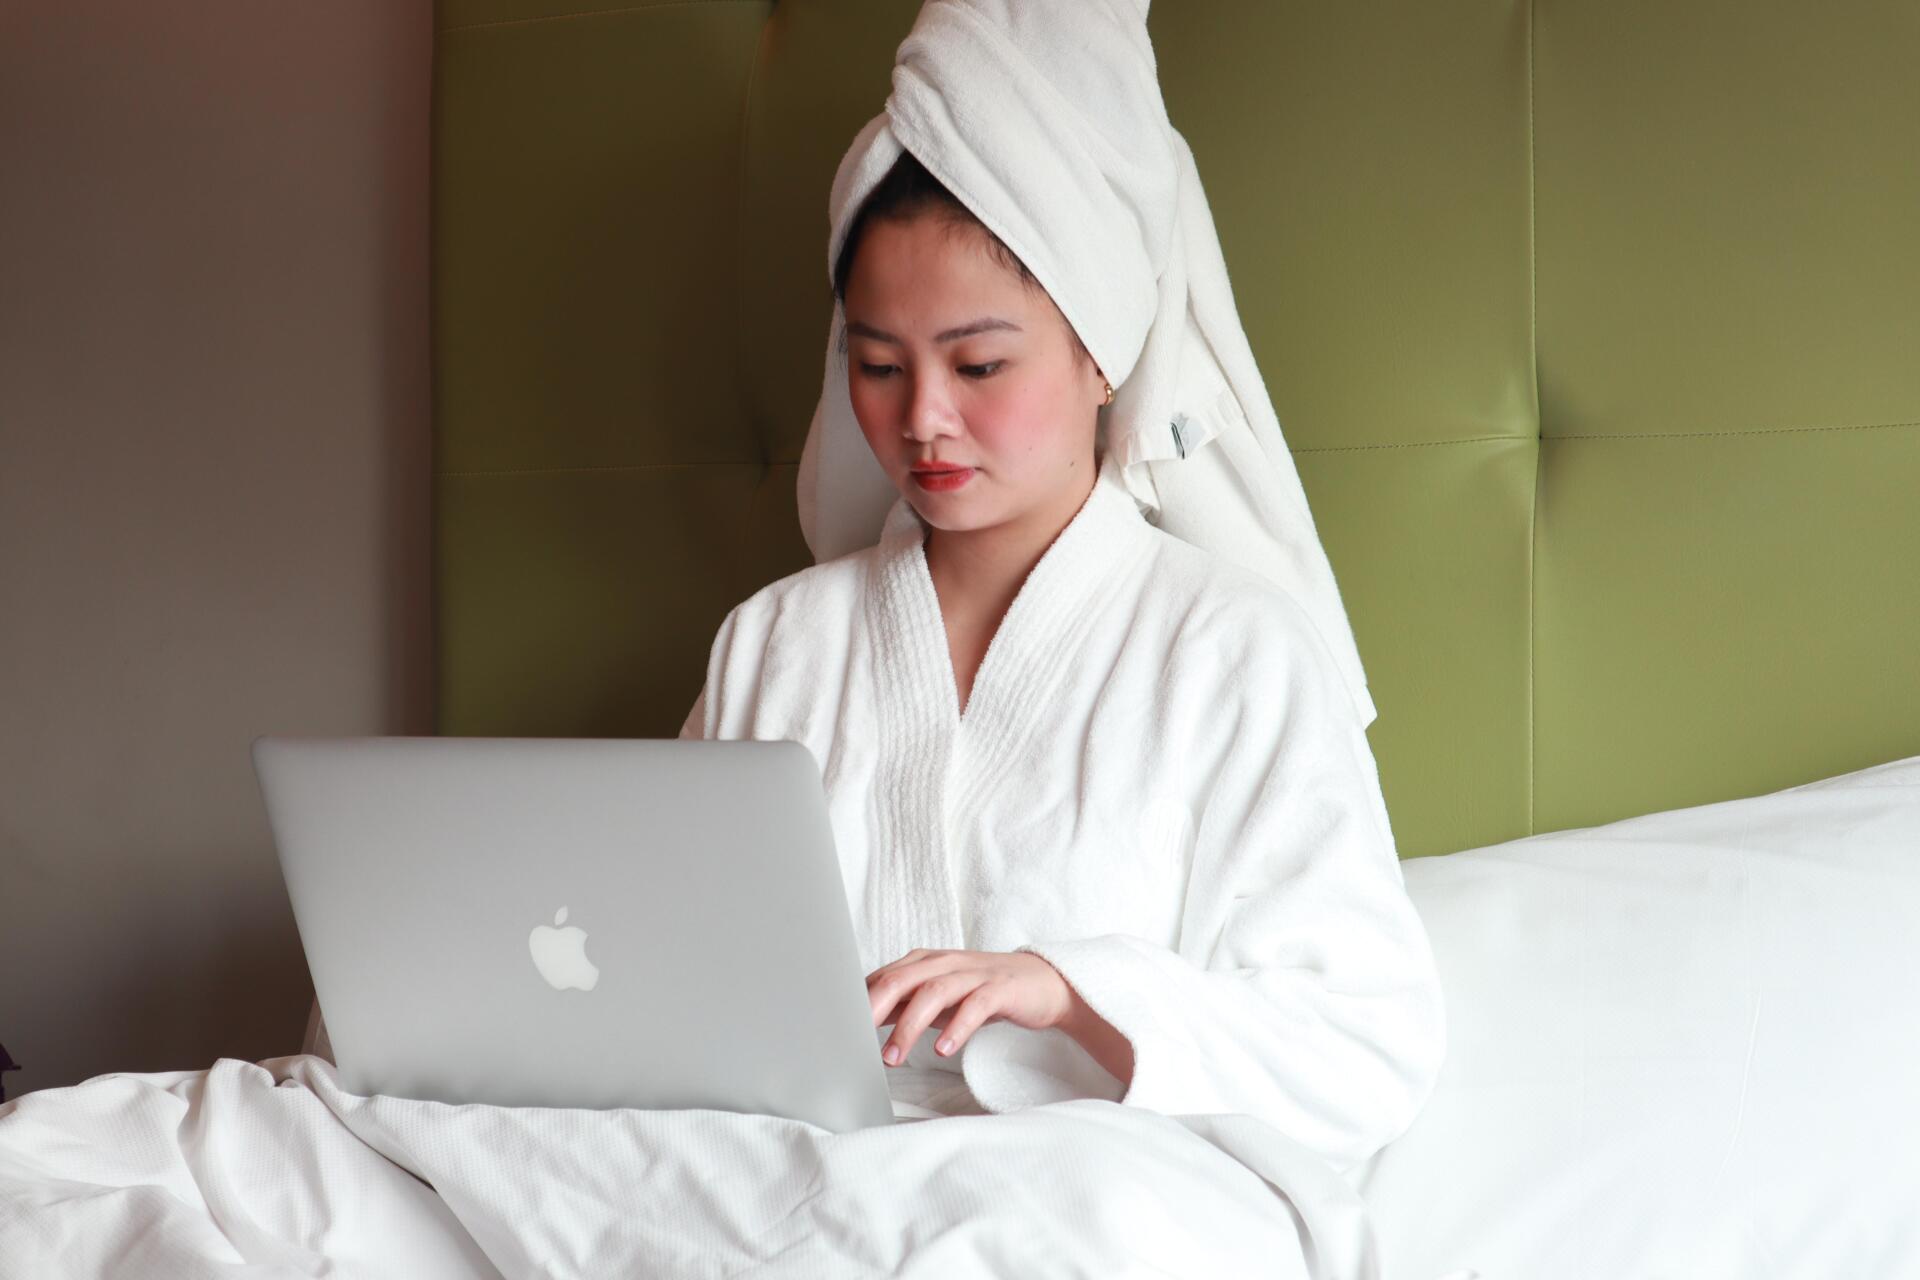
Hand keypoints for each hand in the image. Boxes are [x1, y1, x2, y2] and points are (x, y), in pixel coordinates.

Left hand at [866, 948, 1072, 1066]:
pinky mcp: (1001, 989)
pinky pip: (976, 1006)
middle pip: (902, 979)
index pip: (883, 977)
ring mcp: (975, 974)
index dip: (859, 1001)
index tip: (837, 1027)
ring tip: (893, 1057)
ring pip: (934, 991)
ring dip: (909, 1026)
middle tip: (854, 1039)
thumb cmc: (984, 991)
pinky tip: (944, 1049)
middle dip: (875, 1009)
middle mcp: (946, 963)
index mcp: (926, 962)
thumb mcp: (939, 998)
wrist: (1043, 984)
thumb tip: (865, 1021)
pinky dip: (957, 1027)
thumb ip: (905, 1005)